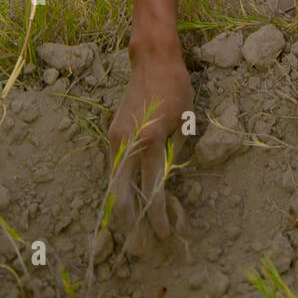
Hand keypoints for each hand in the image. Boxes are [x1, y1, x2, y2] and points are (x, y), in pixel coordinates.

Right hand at [108, 46, 192, 238]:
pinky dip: (123, 181)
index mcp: (150, 140)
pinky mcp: (112, 133)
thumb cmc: (175, 88)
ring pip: (115, 180)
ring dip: (125, 200)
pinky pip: (116, 165)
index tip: (163, 233)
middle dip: (130, 217)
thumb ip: (173, 153)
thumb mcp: (184, 122)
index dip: (156, 215)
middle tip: (141, 237)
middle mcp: (127, 142)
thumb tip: (166, 178)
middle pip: (121, 192)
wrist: (152, 60)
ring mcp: (115, 137)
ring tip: (137, 218)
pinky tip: (132, 191)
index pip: (152, 188)